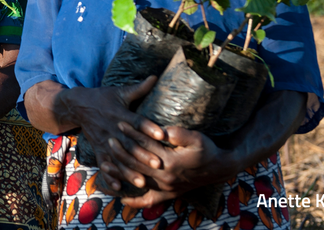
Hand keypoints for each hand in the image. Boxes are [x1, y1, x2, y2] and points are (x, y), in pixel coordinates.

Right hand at [64, 76, 161, 193]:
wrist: (77, 105)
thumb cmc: (103, 97)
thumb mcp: (119, 92)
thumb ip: (139, 88)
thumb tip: (156, 77)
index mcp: (120, 113)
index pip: (136, 121)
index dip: (149, 127)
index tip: (162, 135)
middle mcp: (112, 129)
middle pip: (129, 143)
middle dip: (143, 154)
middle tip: (158, 164)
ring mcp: (104, 141)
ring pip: (118, 158)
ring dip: (129, 170)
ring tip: (142, 181)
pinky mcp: (98, 149)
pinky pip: (104, 163)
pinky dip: (110, 175)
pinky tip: (117, 186)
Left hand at [111, 124, 233, 207]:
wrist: (219, 169)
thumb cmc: (207, 150)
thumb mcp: (198, 139)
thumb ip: (180, 134)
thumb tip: (163, 130)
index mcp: (171, 162)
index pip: (145, 146)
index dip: (132, 134)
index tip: (120, 123)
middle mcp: (165, 178)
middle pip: (136, 164)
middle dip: (121, 151)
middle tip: (108, 139)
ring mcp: (165, 188)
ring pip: (136, 181)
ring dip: (119, 173)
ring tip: (103, 164)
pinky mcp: (167, 195)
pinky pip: (146, 201)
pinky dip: (133, 200)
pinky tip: (120, 196)